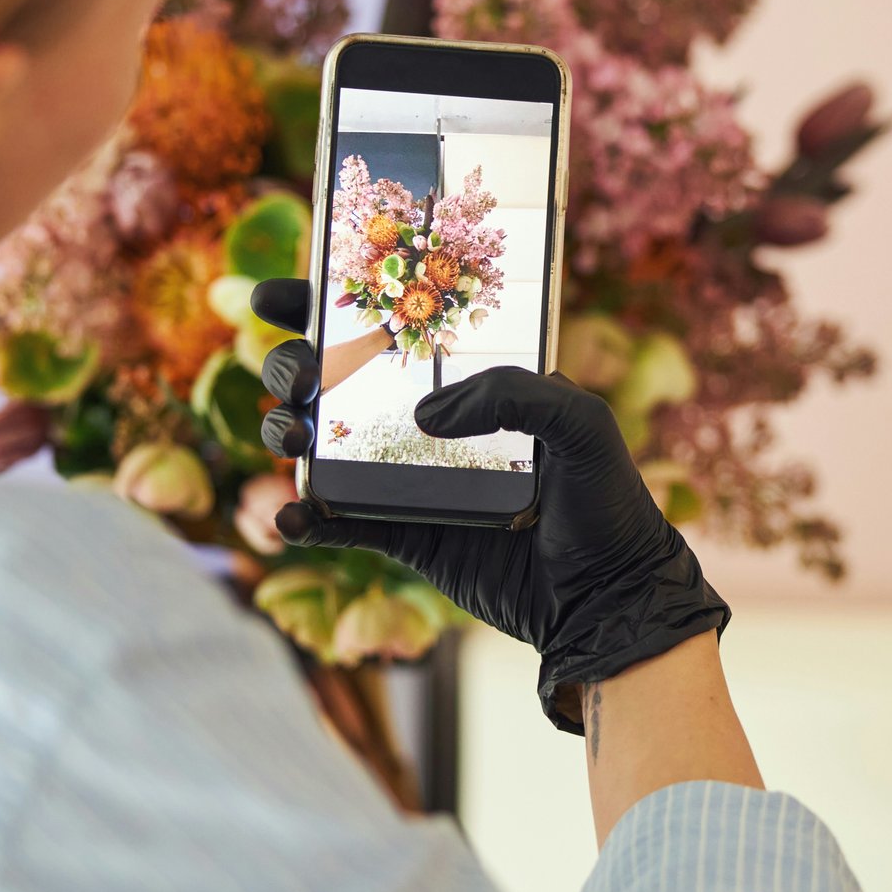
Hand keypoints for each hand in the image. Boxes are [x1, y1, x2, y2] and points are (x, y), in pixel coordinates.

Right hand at [249, 279, 728, 730]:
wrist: (608, 597)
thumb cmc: (608, 501)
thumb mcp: (583, 424)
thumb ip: (517, 394)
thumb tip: (426, 414)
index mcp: (471, 378)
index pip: (393, 325)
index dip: (329, 302)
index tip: (283, 294)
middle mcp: (432, 422)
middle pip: (337, 378)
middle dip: (295, 366)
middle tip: (300, 375)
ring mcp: (412, 479)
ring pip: (325, 445)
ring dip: (287, 432)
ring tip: (291, 436)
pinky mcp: (407, 537)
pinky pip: (342, 522)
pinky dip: (307, 518)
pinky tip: (290, 517)